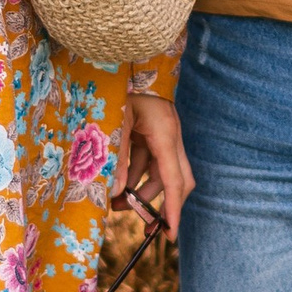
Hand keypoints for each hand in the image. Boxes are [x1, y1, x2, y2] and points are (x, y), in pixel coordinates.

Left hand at [125, 89, 193, 227]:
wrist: (122, 57)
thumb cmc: (118, 86)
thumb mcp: (115, 124)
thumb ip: (117, 158)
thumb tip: (118, 193)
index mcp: (165, 134)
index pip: (174, 181)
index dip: (172, 210)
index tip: (169, 234)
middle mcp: (170, 137)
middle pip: (176, 180)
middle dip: (160, 205)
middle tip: (145, 228)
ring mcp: (162, 135)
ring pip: (160, 173)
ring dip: (143, 192)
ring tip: (116, 205)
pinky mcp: (152, 133)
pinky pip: (148, 162)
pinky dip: (136, 176)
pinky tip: (118, 186)